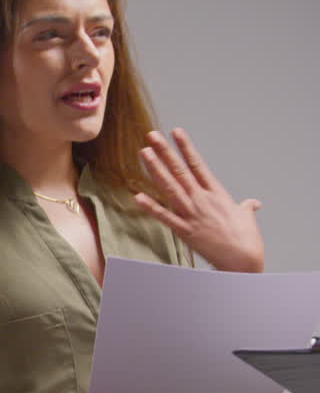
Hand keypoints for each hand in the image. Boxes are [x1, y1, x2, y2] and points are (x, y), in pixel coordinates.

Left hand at [134, 127, 263, 271]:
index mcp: (216, 193)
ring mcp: (192, 215)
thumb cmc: (247, 239)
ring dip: (156, 169)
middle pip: (180, 171)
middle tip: (151, 135)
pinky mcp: (185, 231)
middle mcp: (202, 200)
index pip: (197, 164)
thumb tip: (253, 203)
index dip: (186, 147)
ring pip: (170, 187)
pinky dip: (151, 207)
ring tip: (144, 153)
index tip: (176, 132)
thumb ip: (246, 207)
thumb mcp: (246, 218)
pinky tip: (137, 195)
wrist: (244, 260)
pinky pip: (164, 217)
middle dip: (165, 152)